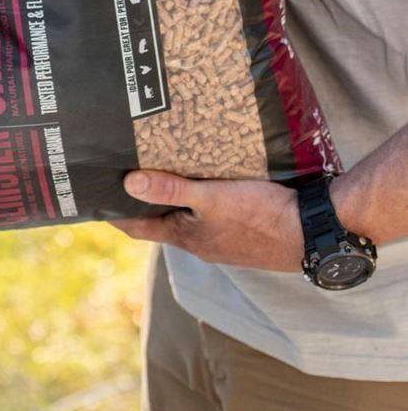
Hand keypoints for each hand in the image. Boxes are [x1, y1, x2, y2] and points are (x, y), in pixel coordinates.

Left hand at [113, 170, 303, 271]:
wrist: (317, 231)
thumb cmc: (263, 216)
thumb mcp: (211, 198)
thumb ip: (170, 190)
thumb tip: (128, 184)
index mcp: (186, 238)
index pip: (137, 228)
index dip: (113, 214)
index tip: (92, 198)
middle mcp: (200, 242)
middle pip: (159, 220)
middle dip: (140, 200)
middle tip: (120, 174)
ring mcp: (222, 237)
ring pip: (185, 215)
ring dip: (169, 196)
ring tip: (155, 168)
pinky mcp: (242, 227)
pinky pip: (209, 211)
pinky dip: (196, 196)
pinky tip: (200, 178)